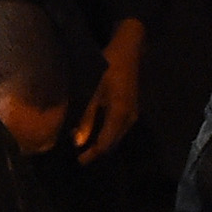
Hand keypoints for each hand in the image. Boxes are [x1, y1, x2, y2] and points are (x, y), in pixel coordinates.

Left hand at [70, 18, 143, 164]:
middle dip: (97, 152)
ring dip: (103, 143)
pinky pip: (119, 128)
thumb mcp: (93, 91)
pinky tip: (96, 132)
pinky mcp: (131, 108)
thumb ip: (87, 117)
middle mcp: (130, 118)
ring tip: (86, 148)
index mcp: (120, 115)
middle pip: (113, 143)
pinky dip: (107, 134)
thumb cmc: (108, 67)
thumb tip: (79, 142)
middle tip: (81, 158)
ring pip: (117, 136)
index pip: (106, 144)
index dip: (92, 155)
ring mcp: (133, 113)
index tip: (79, 162)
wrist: (129, 49)